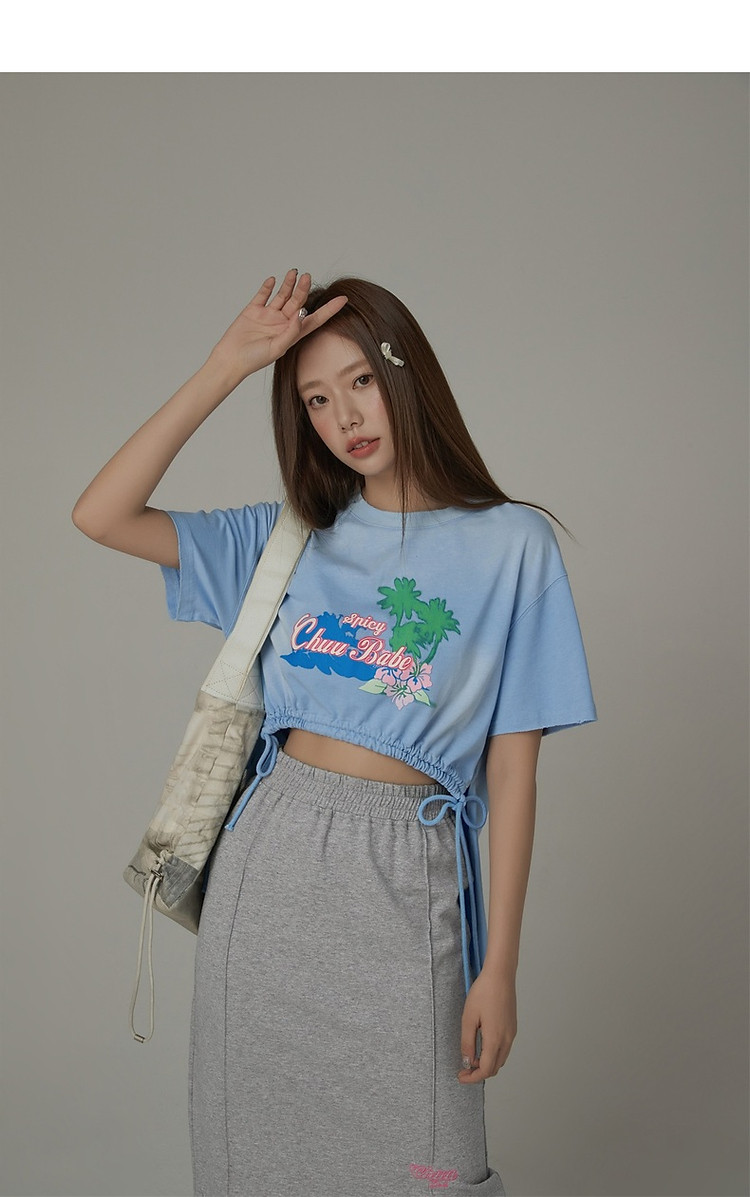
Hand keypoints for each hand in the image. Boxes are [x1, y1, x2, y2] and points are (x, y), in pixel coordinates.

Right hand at [208, 269, 347, 380]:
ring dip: (289, 284)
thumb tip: (301, 315)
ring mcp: (268, 315)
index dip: (329, 309)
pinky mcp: (254, 310)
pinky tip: (274, 279)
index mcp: (292, 333)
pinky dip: (268, 286)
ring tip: (295, 272)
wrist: (231, 359)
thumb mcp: (277, 348)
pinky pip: (263, 295)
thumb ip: (291, 332)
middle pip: (298, 302)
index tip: (343, 299)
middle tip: (308, 277)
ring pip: (282, 295)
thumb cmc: (254, 360)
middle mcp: (282, 322)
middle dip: (304, 289)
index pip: (315, 319)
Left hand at [456, 968, 517, 1083]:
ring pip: (501, 1059)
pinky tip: (481, 1045)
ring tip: (471, 1057)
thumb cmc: (483, 992)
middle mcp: (507, 1039)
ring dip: (487, 1063)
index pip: (486, 1069)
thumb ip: (467, 1043)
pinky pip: (504, 1048)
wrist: (500, 975)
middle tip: (464, 1069)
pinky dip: (493, 1054)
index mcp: (495, 1039)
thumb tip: (467, 1061)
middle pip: (495, 1067)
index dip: (473, 1077)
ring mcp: (512, 1033)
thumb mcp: (469, 1018)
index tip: (461, 1076)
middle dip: (479, 1072)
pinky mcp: (512, 1027)